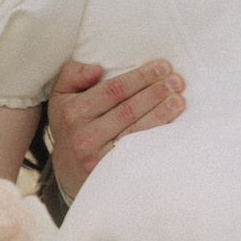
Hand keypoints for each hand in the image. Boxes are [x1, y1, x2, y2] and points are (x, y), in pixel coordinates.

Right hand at [45, 58, 185, 202]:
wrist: (64, 169)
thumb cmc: (69, 124)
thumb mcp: (61, 95)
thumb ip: (74, 74)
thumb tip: (97, 69)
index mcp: (74, 112)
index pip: (114, 90)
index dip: (140, 77)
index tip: (163, 67)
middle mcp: (84, 135)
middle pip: (128, 109)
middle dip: (155, 92)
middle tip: (177, 81)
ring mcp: (96, 157)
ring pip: (135, 131)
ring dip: (161, 114)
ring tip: (179, 100)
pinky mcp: (109, 173)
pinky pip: (137, 152)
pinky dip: (155, 138)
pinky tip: (171, 127)